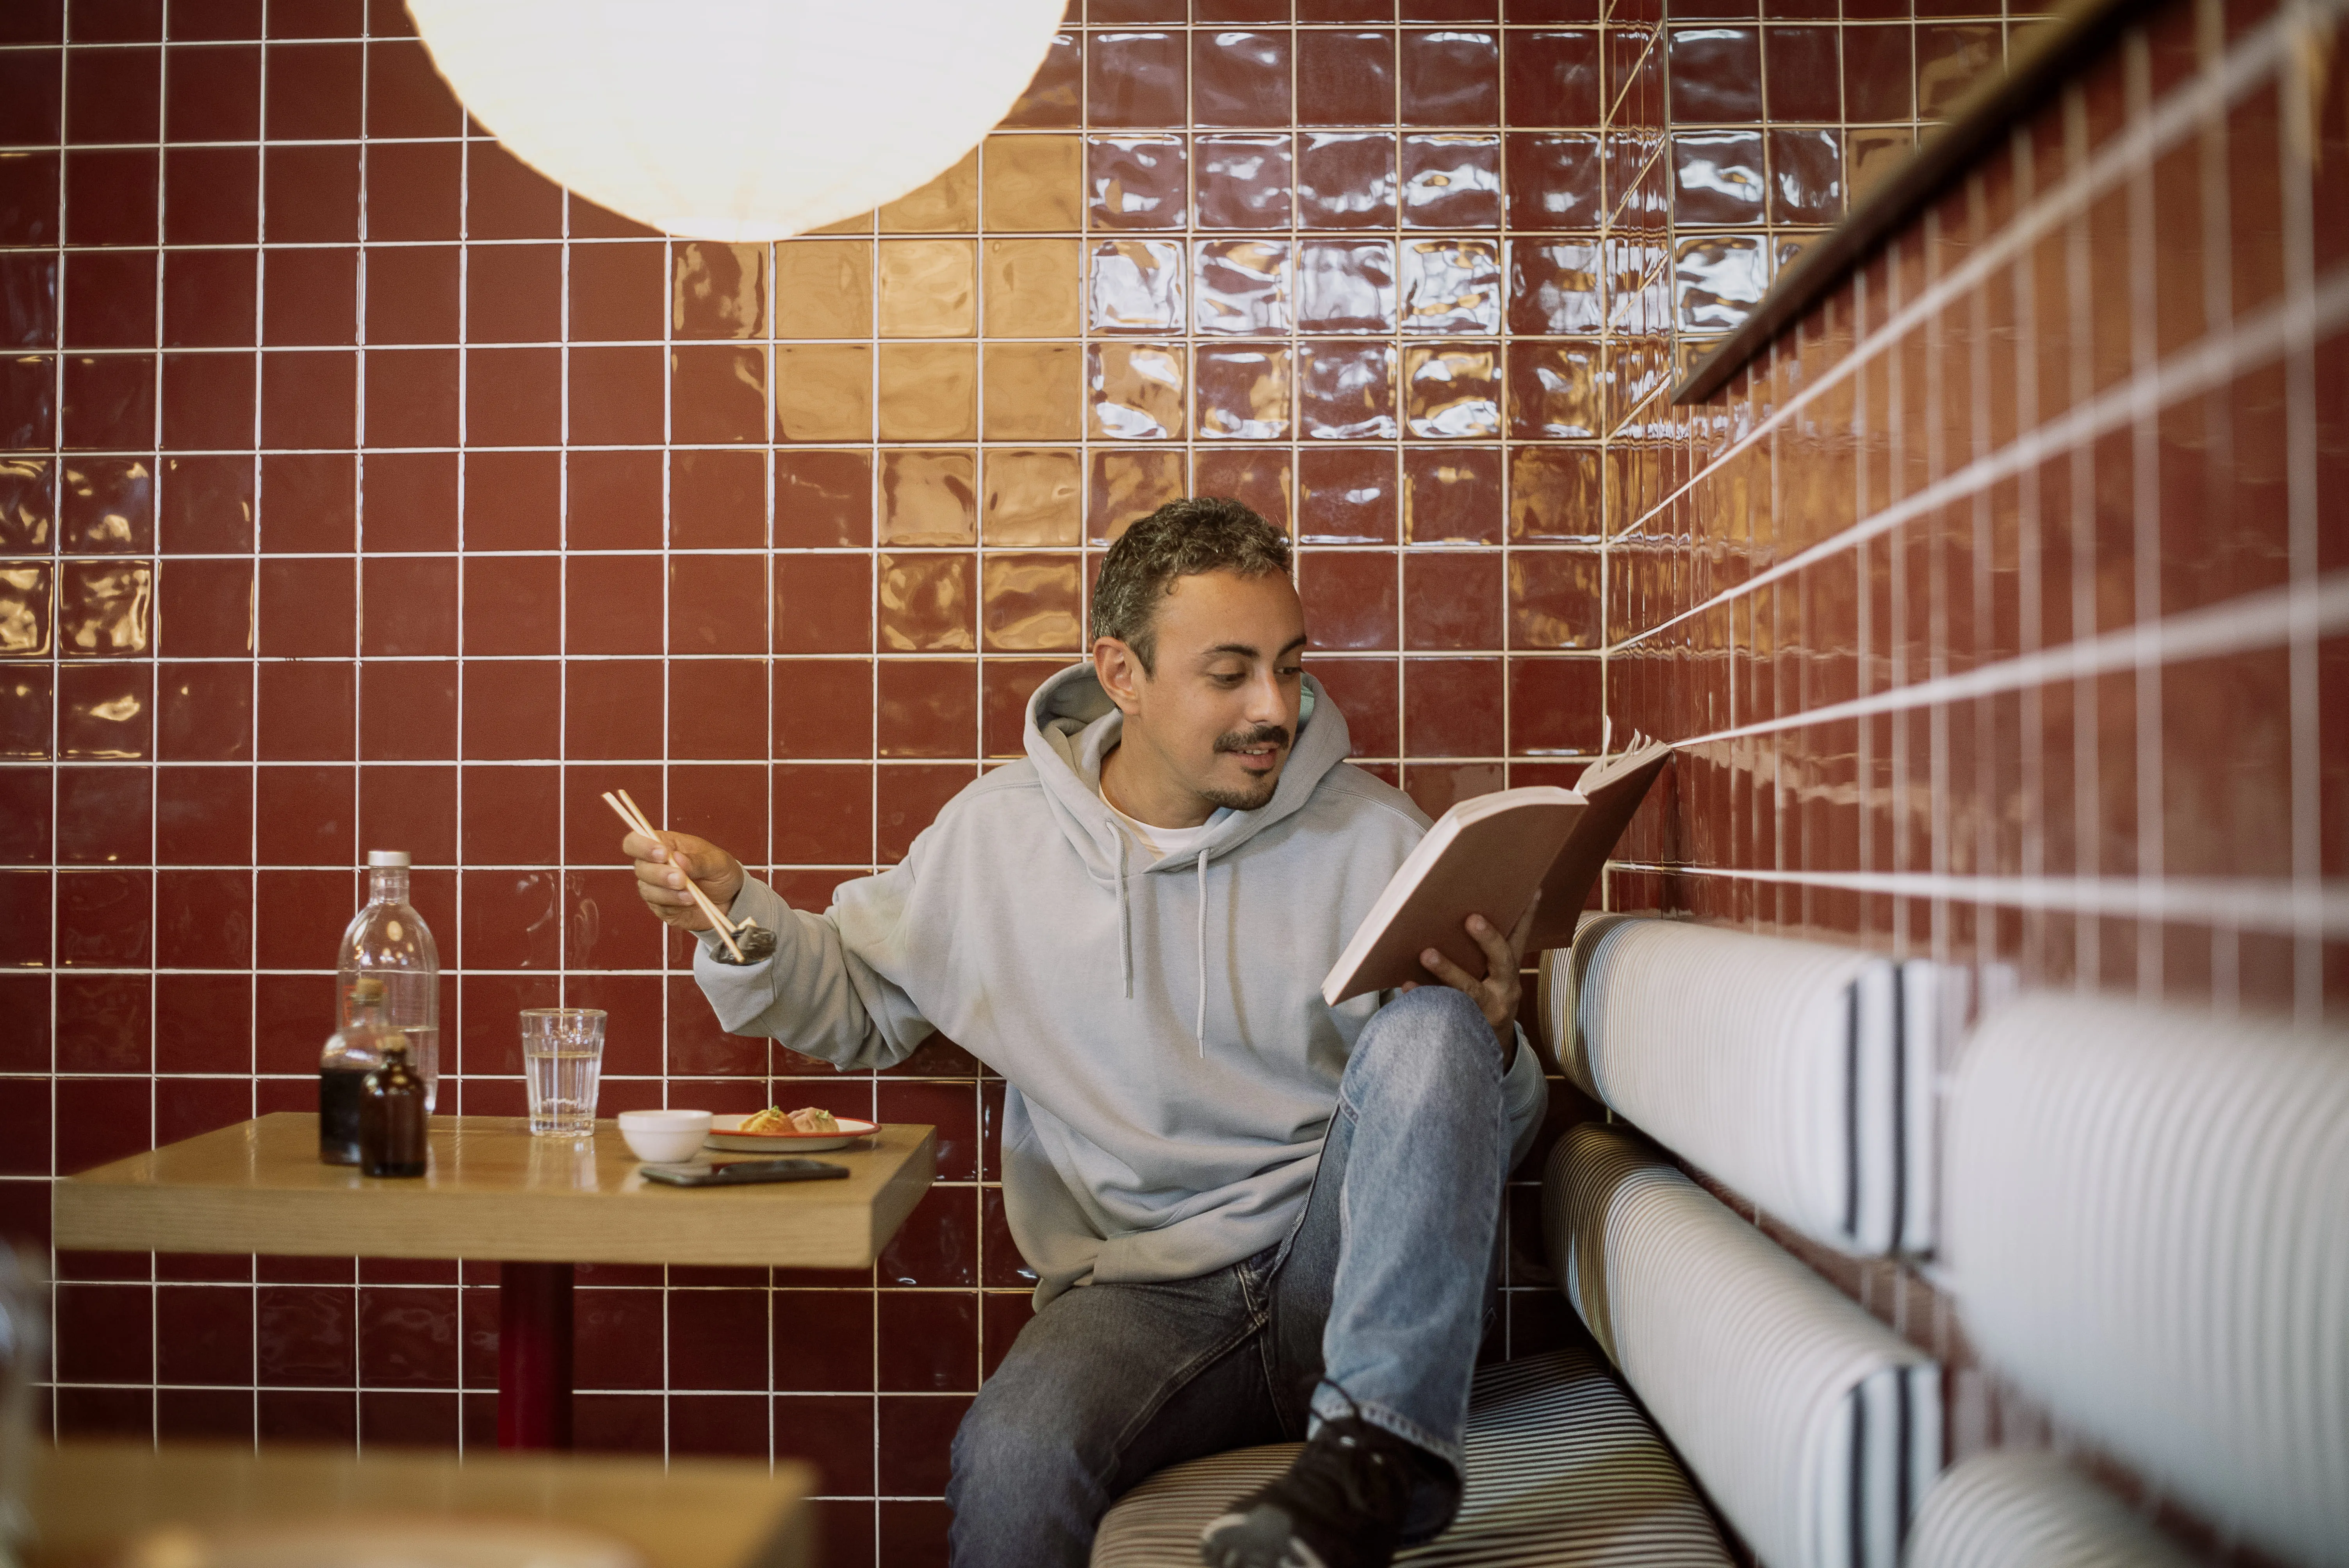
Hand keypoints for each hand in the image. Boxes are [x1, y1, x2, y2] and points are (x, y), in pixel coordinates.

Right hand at [625, 829, 743, 930]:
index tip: (662, 854)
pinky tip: (690, 900)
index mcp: (664, 844)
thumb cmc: (720, 872)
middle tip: (681, 878)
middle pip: (640, 867)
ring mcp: (655, 887)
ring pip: (646, 889)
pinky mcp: (660, 906)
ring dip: (667, 892)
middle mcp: (654, 865)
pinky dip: (674, 903)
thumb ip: (698, 860)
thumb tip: (676, 858)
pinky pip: (657, 905)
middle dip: (659, 874)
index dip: (642, 846)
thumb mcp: (718, 862)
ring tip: (691, 894)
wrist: (730, 899)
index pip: (636, 841)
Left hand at [1404, 893, 1538, 1062]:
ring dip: (1448, 970)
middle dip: (1488, 939)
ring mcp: (1488, 1010)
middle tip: (1471, 919)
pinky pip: (1445, 1011)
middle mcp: (1505, 989)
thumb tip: (1466, 912)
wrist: (1486, 1049)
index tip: (1531, 890)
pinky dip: (1425, 997)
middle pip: (1502, 961)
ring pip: (1470, 989)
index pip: (1521, 939)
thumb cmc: (1484, 1000)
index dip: (1528, 916)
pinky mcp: (1467, 1027)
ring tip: (1426, 953)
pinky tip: (1407, 987)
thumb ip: (1487, 953)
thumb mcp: (1494, 979)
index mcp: (1510, 972)